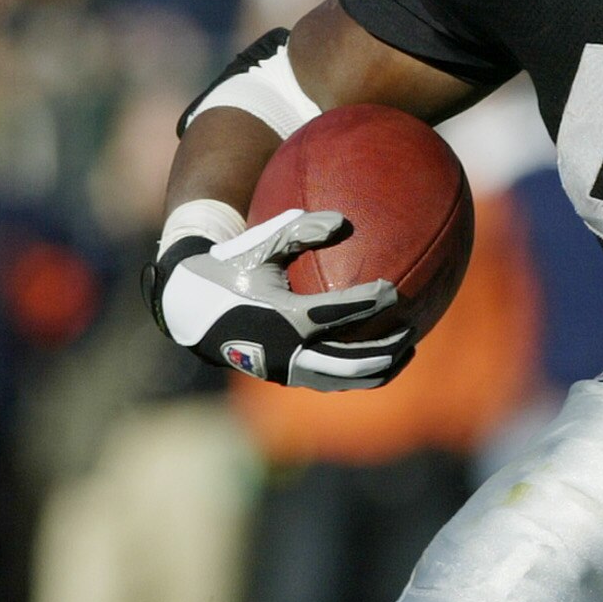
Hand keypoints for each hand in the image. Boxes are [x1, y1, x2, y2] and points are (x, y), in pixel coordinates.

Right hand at [142, 209, 413, 391]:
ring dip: (379, 369)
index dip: (369, 302)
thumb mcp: (259, 244)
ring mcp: (288, 369)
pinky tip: (382, 356)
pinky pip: (332, 380)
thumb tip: (343, 222)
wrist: (191, 310)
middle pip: (350, 361)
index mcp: (283, 318)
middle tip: (411, 329)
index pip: (337, 313)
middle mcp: (288, 351)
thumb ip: (300, 229)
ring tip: (408, 349)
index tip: (393, 290)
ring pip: (344, 379)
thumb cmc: (232, 268)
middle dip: (386, 348)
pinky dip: (360, 373)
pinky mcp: (287, 376)